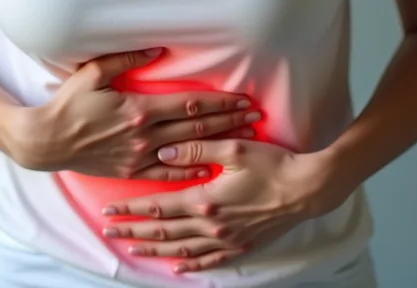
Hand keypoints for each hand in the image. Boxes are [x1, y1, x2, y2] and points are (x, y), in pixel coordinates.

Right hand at [7, 49, 260, 181]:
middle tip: (256, 117)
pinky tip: (212, 169)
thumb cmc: (68, 103)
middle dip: (230, 121)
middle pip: (197, 127)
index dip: (221, 102)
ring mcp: (139, 156)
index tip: (243, 99)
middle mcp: (144, 135)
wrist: (46, 141)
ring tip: (245, 140)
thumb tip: (158, 49)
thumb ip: (126, 60)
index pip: (190, 104)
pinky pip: (168, 174)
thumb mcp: (93, 73)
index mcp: (139, 109)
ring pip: (189, 150)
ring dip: (219, 144)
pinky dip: (192, 171)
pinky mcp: (131, 171)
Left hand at [99, 139, 351, 273]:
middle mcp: (212, 225)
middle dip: (134, 231)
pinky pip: (210, 261)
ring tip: (133, 250)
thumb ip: (195, 148)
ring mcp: (227, 239)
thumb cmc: (273, 164)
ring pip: (182, 250)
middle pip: (164, 232)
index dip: (131, 209)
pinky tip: (177, 268)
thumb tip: (162, 152)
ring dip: (155, 251)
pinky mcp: (241, 245)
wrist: (308, 189)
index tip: (109, 211)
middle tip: (109, 232)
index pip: (158, 207)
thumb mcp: (233, 149)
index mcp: (205, 200)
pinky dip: (191, 265)